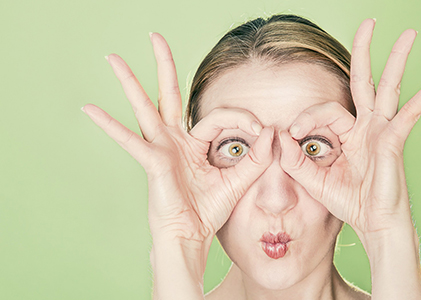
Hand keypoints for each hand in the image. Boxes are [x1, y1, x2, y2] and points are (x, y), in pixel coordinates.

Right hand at [83, 33, 273, 242]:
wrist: (192, 236)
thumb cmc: (210, 211)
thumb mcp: (239, 180)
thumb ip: (256, 157)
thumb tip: (272, 131)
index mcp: (194, 143)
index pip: (218, 117)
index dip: (241, 119)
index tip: (261, 131)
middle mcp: (174, 140)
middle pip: (168, 94)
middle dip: (163, 65)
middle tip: (154, 36)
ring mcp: (160, 148)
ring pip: (145, 106)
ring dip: (130, 81)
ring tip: (112, 57)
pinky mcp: (152, 161)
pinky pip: (129, 140)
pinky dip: (109, 125)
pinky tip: (89, 109)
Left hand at [278, 19, 420, 241]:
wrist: (373, 225)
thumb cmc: (348, 202)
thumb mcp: (312, 179)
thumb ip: (294, 159)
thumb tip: (278, 135)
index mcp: (348, 134)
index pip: (325, 110)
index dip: (306, 117)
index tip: (291, 134)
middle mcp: (366, 127)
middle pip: (364, 81)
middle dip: (364, 51)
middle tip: (368, 22)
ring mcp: (382, 131)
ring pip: (388, 87)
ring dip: (397, 59)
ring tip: (407, 34)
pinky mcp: (394, 141)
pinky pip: (410, 114)